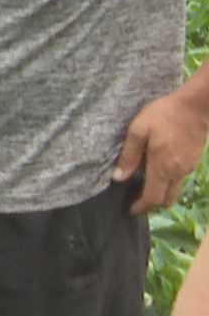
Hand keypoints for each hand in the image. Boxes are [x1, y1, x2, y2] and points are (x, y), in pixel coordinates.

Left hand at [115, 88, 208, 214]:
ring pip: (176, 190)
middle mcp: (179, 173)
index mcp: (163, 168)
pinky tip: (159, 170)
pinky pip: (181, 179)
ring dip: (162, 193)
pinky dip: (169, 182)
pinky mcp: (195, 160)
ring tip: (146, 185)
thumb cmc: (164, 115)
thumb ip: (129, 156)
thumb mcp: (139, 131)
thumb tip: (119, 177)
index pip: (153, 198)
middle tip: (138, 200)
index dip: (141, 207)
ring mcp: (189, 167)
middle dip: (153, 204)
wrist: (195, 106)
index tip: (131, 210)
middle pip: (167, 199)